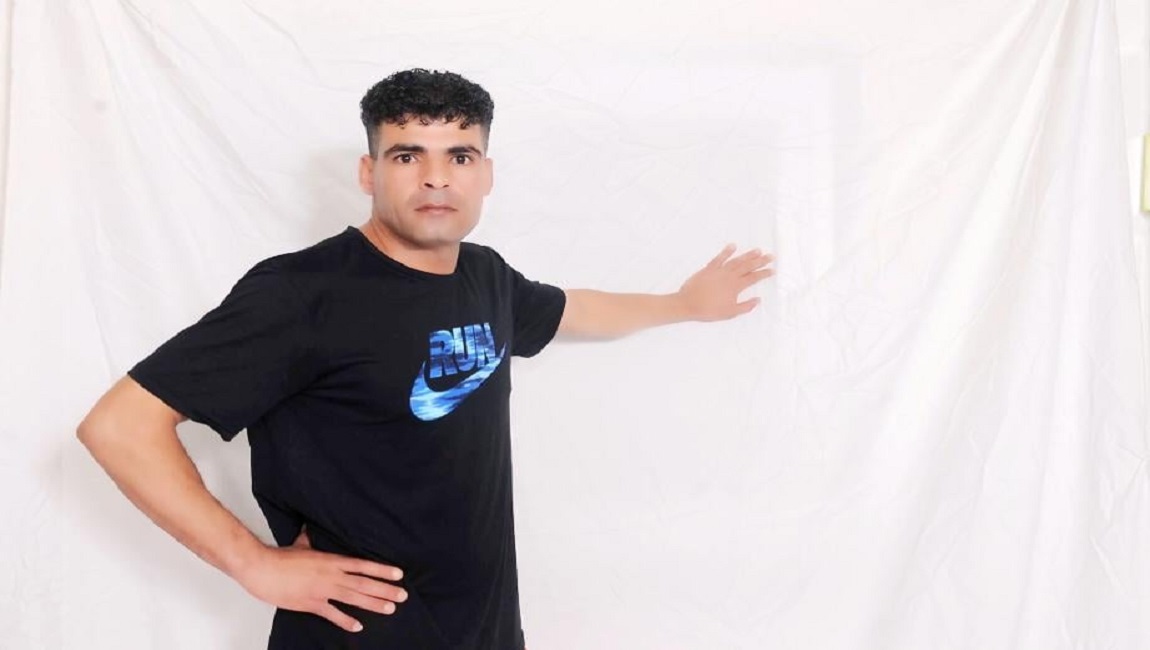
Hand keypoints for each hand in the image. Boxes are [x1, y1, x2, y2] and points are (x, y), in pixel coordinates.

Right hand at [235, 526, 407, 632]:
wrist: (262, 568)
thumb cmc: (281, 556)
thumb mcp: (302, 544)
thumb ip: (312, 539)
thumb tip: (312, 529)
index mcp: (332, 560)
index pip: (363, 565)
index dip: (382, 570)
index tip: (399, 574)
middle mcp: (332, 575)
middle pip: (365, 583)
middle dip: (386, 589)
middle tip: (403, 595)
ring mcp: (323, 591)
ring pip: (354, 598)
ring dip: (374, 604)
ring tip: (391, 608)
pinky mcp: (311, 604)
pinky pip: (332, 614)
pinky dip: (346, 621)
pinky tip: (358, 627)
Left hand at [677, 244, 774, 320]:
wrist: (688, 304)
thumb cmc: (709, 310)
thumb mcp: (730, 313)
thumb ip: (745, 306)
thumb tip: (758, 300)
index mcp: (736, 287)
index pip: (753, 278)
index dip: (764, 274)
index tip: (772, 270)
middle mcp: (729, 276)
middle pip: (748, 266)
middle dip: (760, 261)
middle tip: (770, 256)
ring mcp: (719, 271)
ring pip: (736, 260)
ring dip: (747, 255)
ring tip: (757, 250)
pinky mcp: (709, 268)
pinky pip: (719, 258)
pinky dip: (726, 251)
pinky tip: (733, 246)